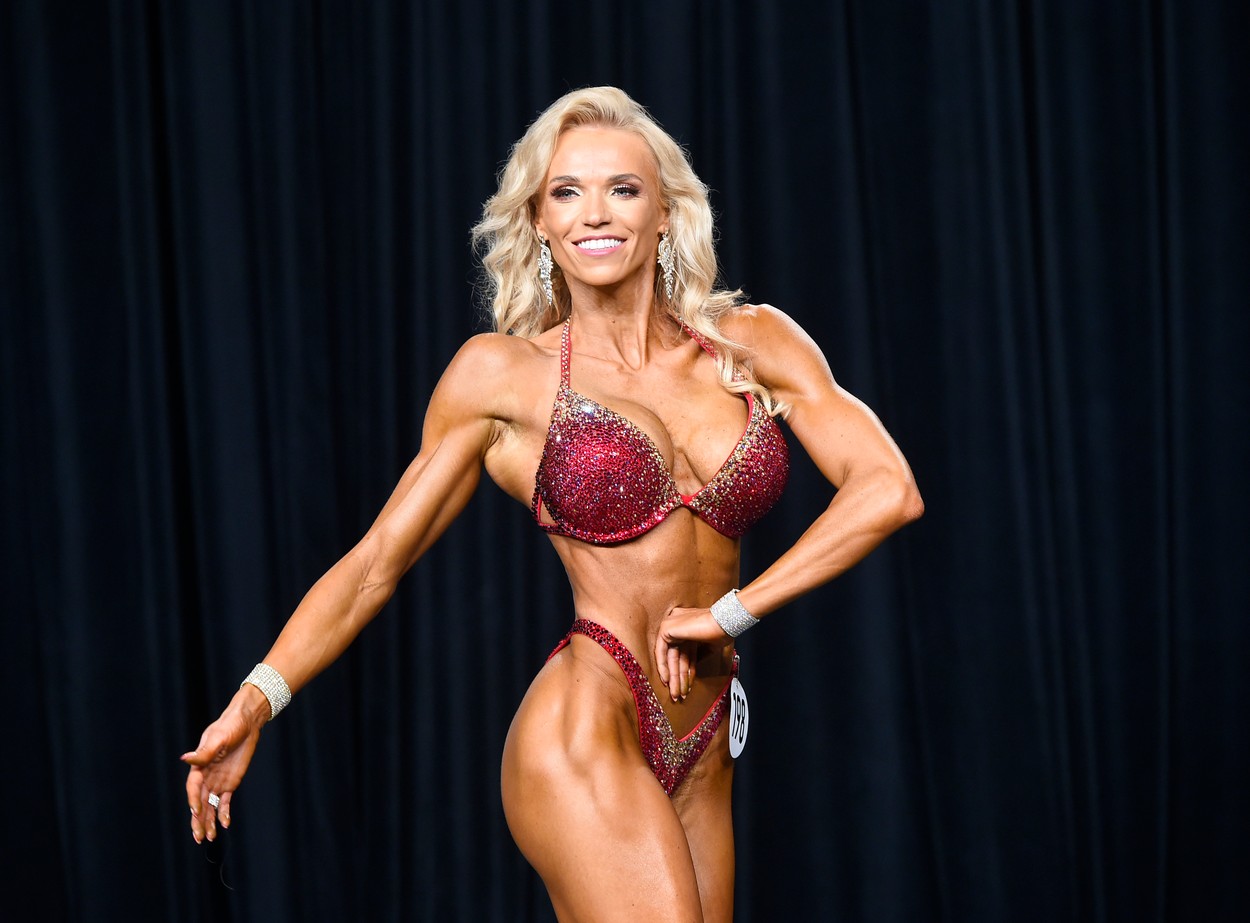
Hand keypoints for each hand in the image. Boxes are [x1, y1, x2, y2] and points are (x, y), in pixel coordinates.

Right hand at [181, 689, 266, 842]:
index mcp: (199, 766)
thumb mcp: (218, 738)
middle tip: (198, 837)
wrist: (247, 722)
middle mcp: (206, 776)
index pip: (193, 788)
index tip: (196, 812)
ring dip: (209, 821)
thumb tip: (185, 759)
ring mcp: (218, 781)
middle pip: (200, 802)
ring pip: (210, 805)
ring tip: (208, 838)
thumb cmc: (230, 725)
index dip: (193, 800)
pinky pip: (225, 801)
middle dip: (198, 820)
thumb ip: (204, 753)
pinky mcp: (230, 782)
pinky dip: (224, 812)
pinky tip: (225, 824)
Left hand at [653, 606, 730, 702]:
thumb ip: (698, 655)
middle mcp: (678, 625)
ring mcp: (671, 625)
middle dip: (678, 678)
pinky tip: (667, 681)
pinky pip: (660, 652)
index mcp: (688, 627)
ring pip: (670, 657)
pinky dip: (663, 667)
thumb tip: (690, 670)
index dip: (685, 672)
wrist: (724, 623)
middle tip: (679, 695)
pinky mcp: (666, 628)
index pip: (684, 654)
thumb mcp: (709, 647)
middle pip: (677, 657)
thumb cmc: (722, 631)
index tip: (686, 687)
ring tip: (676, 694)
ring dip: (674, 677)